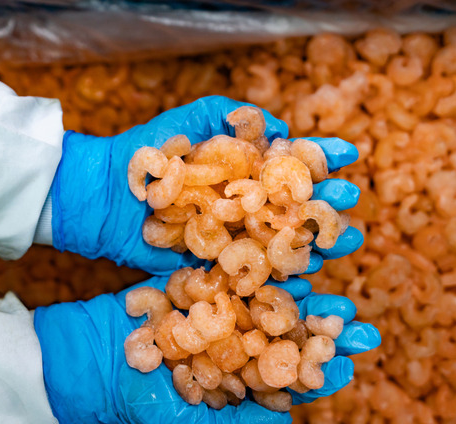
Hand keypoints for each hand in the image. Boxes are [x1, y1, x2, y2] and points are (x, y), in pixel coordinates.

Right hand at [33, 276, 380, 423]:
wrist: (89, 357)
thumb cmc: (139, 400)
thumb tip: (288, 420)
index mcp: (241, 368)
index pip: (292, 363)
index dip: (324, 356)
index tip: (357, 350)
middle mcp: (236, 331)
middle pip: (290, 321)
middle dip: (325, 315)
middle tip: (360, 312)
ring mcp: (216, 300)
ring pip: (269, 283)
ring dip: (304, 270)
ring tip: (336, 259)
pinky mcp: (195, 271)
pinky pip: (231, 257)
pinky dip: (258, 243)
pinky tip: (286, 231)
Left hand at [50, 96, 362, 275]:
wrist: (106, 195)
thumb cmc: (149, 151)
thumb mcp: (192, 119)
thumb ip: (233, 114)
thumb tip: (282, 129)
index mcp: (243, 168)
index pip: (291, 161)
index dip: (321, 156)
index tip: (349, 153)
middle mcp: (244, 204)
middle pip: (296, 204)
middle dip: (327, 201)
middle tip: (349, 200)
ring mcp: (233, 237)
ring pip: (284, 242)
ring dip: (318, 240)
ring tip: (346, 238)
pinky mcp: (218, 267)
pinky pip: (257, 274)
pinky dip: (286, 277)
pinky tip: (313, 274)